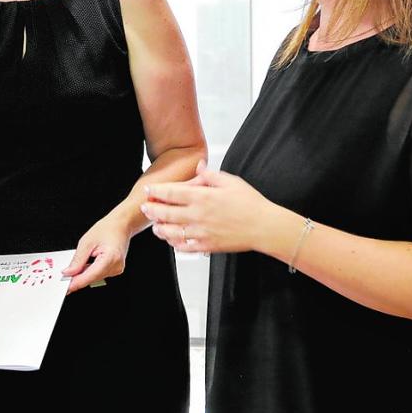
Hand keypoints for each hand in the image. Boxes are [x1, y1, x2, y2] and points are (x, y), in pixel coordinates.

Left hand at [62, 215, 130, 291]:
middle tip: (65, 276)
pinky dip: (90, 271)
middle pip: (92, 278)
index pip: (90, 276)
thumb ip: (77, 260)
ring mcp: (117, 269)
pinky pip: (99, 274)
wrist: (121, 225)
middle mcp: (116, 266)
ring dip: (84, 274)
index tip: (65, 287)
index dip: (75, 283)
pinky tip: (86, 264)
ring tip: (79, 263)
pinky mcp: (115, 269)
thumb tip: (68, 272)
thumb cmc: (107, 229)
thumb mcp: (86, 242)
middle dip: (78, 278)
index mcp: (110, 258)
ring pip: (95, 278)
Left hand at [141, 160, 279, 253]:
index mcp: (202, 197)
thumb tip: (198, 166)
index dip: (156, 191)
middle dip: (151, 210)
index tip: (149, 190)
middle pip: (164, 213)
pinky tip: (172, 239)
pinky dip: (174, 244)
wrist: (265, 227)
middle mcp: (198, 215)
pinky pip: (183, 247)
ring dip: (159, 228)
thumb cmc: (251, 203)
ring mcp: (200, 232)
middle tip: (146, 207)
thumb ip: (210, 175)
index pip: (171, 192)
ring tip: (156, 225)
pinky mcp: (206, 246)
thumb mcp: (231, 182)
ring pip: (170, 232)